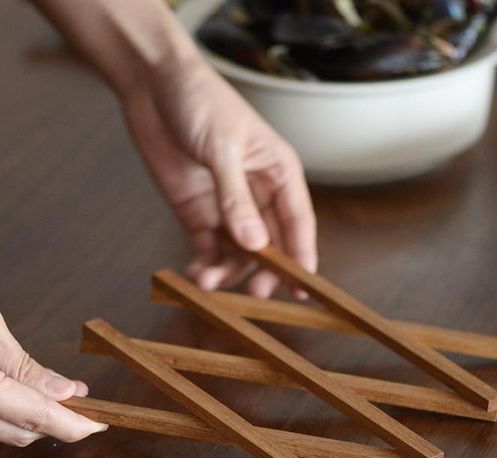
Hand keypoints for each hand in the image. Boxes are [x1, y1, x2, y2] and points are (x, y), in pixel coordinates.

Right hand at [0, 314, 106, 446]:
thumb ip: (25, 366)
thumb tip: (66, 391)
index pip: (36, 418)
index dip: (74, 424)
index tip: (101, 423)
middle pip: (24, 432)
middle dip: (59, 419)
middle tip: (84, 397)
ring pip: (9, 430)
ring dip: (39, 416)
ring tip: (63, 393)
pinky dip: (18, 412)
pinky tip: (31, 394)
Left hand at [123, 59, 316, 297]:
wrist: (151, 83)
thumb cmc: (199, 100)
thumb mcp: (221, 148)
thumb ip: (236, 197)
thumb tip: (254, 243)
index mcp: (279, 173)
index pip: (298, 221)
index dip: (302, 255)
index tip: (302, 287)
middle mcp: (258, 195)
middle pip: (271, 243)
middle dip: (265, 270)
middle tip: (256, 293)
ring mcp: (228, 207)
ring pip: (239, 252)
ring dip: (228, 272)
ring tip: (207, 283)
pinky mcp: (199, 213)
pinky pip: (208, 248)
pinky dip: (204, 265)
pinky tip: (196, 274)